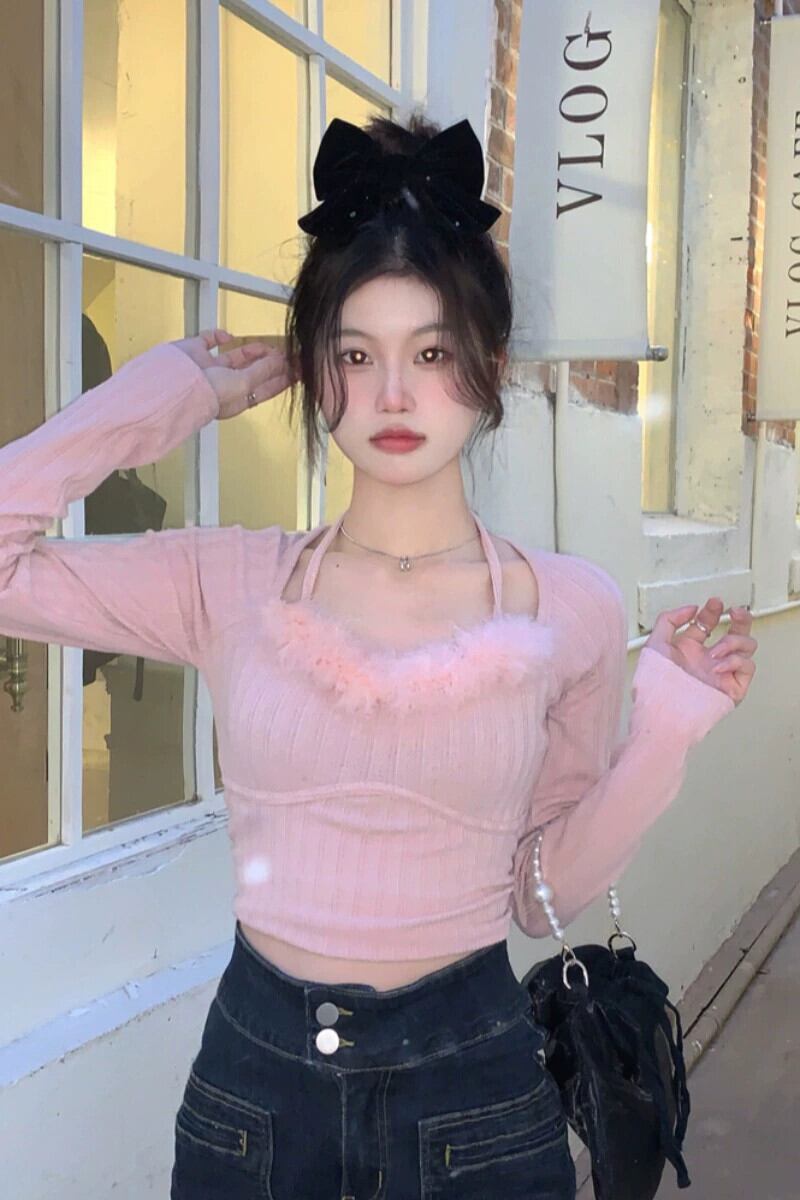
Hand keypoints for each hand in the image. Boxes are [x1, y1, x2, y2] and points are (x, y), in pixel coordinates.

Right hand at [170, 329, 297, 419]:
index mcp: (237, 399)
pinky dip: (220, 336)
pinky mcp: (195, 351)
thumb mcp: (244, 384)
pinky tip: (228, 337)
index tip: (299, 368)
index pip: (265, 388)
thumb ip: (263, 370)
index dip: (283, 378)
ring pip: (236, 357)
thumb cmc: (207, 393)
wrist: (172, 384)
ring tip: (265, 346)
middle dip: (270, 363)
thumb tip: (282, 361)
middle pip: (253, 372)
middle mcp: (224, 384)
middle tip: (287, 352)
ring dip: (252, 350)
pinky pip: (210, 340)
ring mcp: (209, 368)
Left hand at [643, 597, 756, 706]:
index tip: (713, 602)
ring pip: (747, 647)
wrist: (663, 714)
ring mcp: (722, 673)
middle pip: (735, 632)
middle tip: (735, 611)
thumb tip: (691, 608)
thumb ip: (669, 620)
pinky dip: (735, 661)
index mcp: (689, 650)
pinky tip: (717, 665)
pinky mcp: (733, 688)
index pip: (707, 625)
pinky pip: (747, 667)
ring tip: (715, 651)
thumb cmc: (654, 686)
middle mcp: (707, 660)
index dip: (712, 611)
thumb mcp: (655, 644)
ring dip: (733, 642)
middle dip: (740, 619)